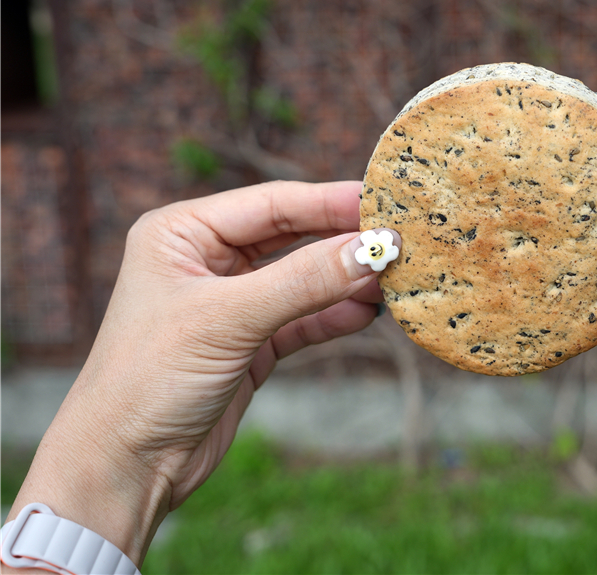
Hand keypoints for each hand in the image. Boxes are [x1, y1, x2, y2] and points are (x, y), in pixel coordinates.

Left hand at [6, 181, 393, 566]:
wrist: (124, 468)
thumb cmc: (149, 380)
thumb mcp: (228, 320)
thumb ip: (304, 281)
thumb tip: (372, 249)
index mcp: (182, 232)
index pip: (272, 203)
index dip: (330, 202)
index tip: (384, 204)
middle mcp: (206, 259)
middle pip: (292, 235)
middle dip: (343, 239)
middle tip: (399, 239)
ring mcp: (231, 302)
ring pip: (303, 277)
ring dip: (346, 278)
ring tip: (394, 276)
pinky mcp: (250, 341)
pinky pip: (304, 317)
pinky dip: (335, 315)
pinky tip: (369, 311)